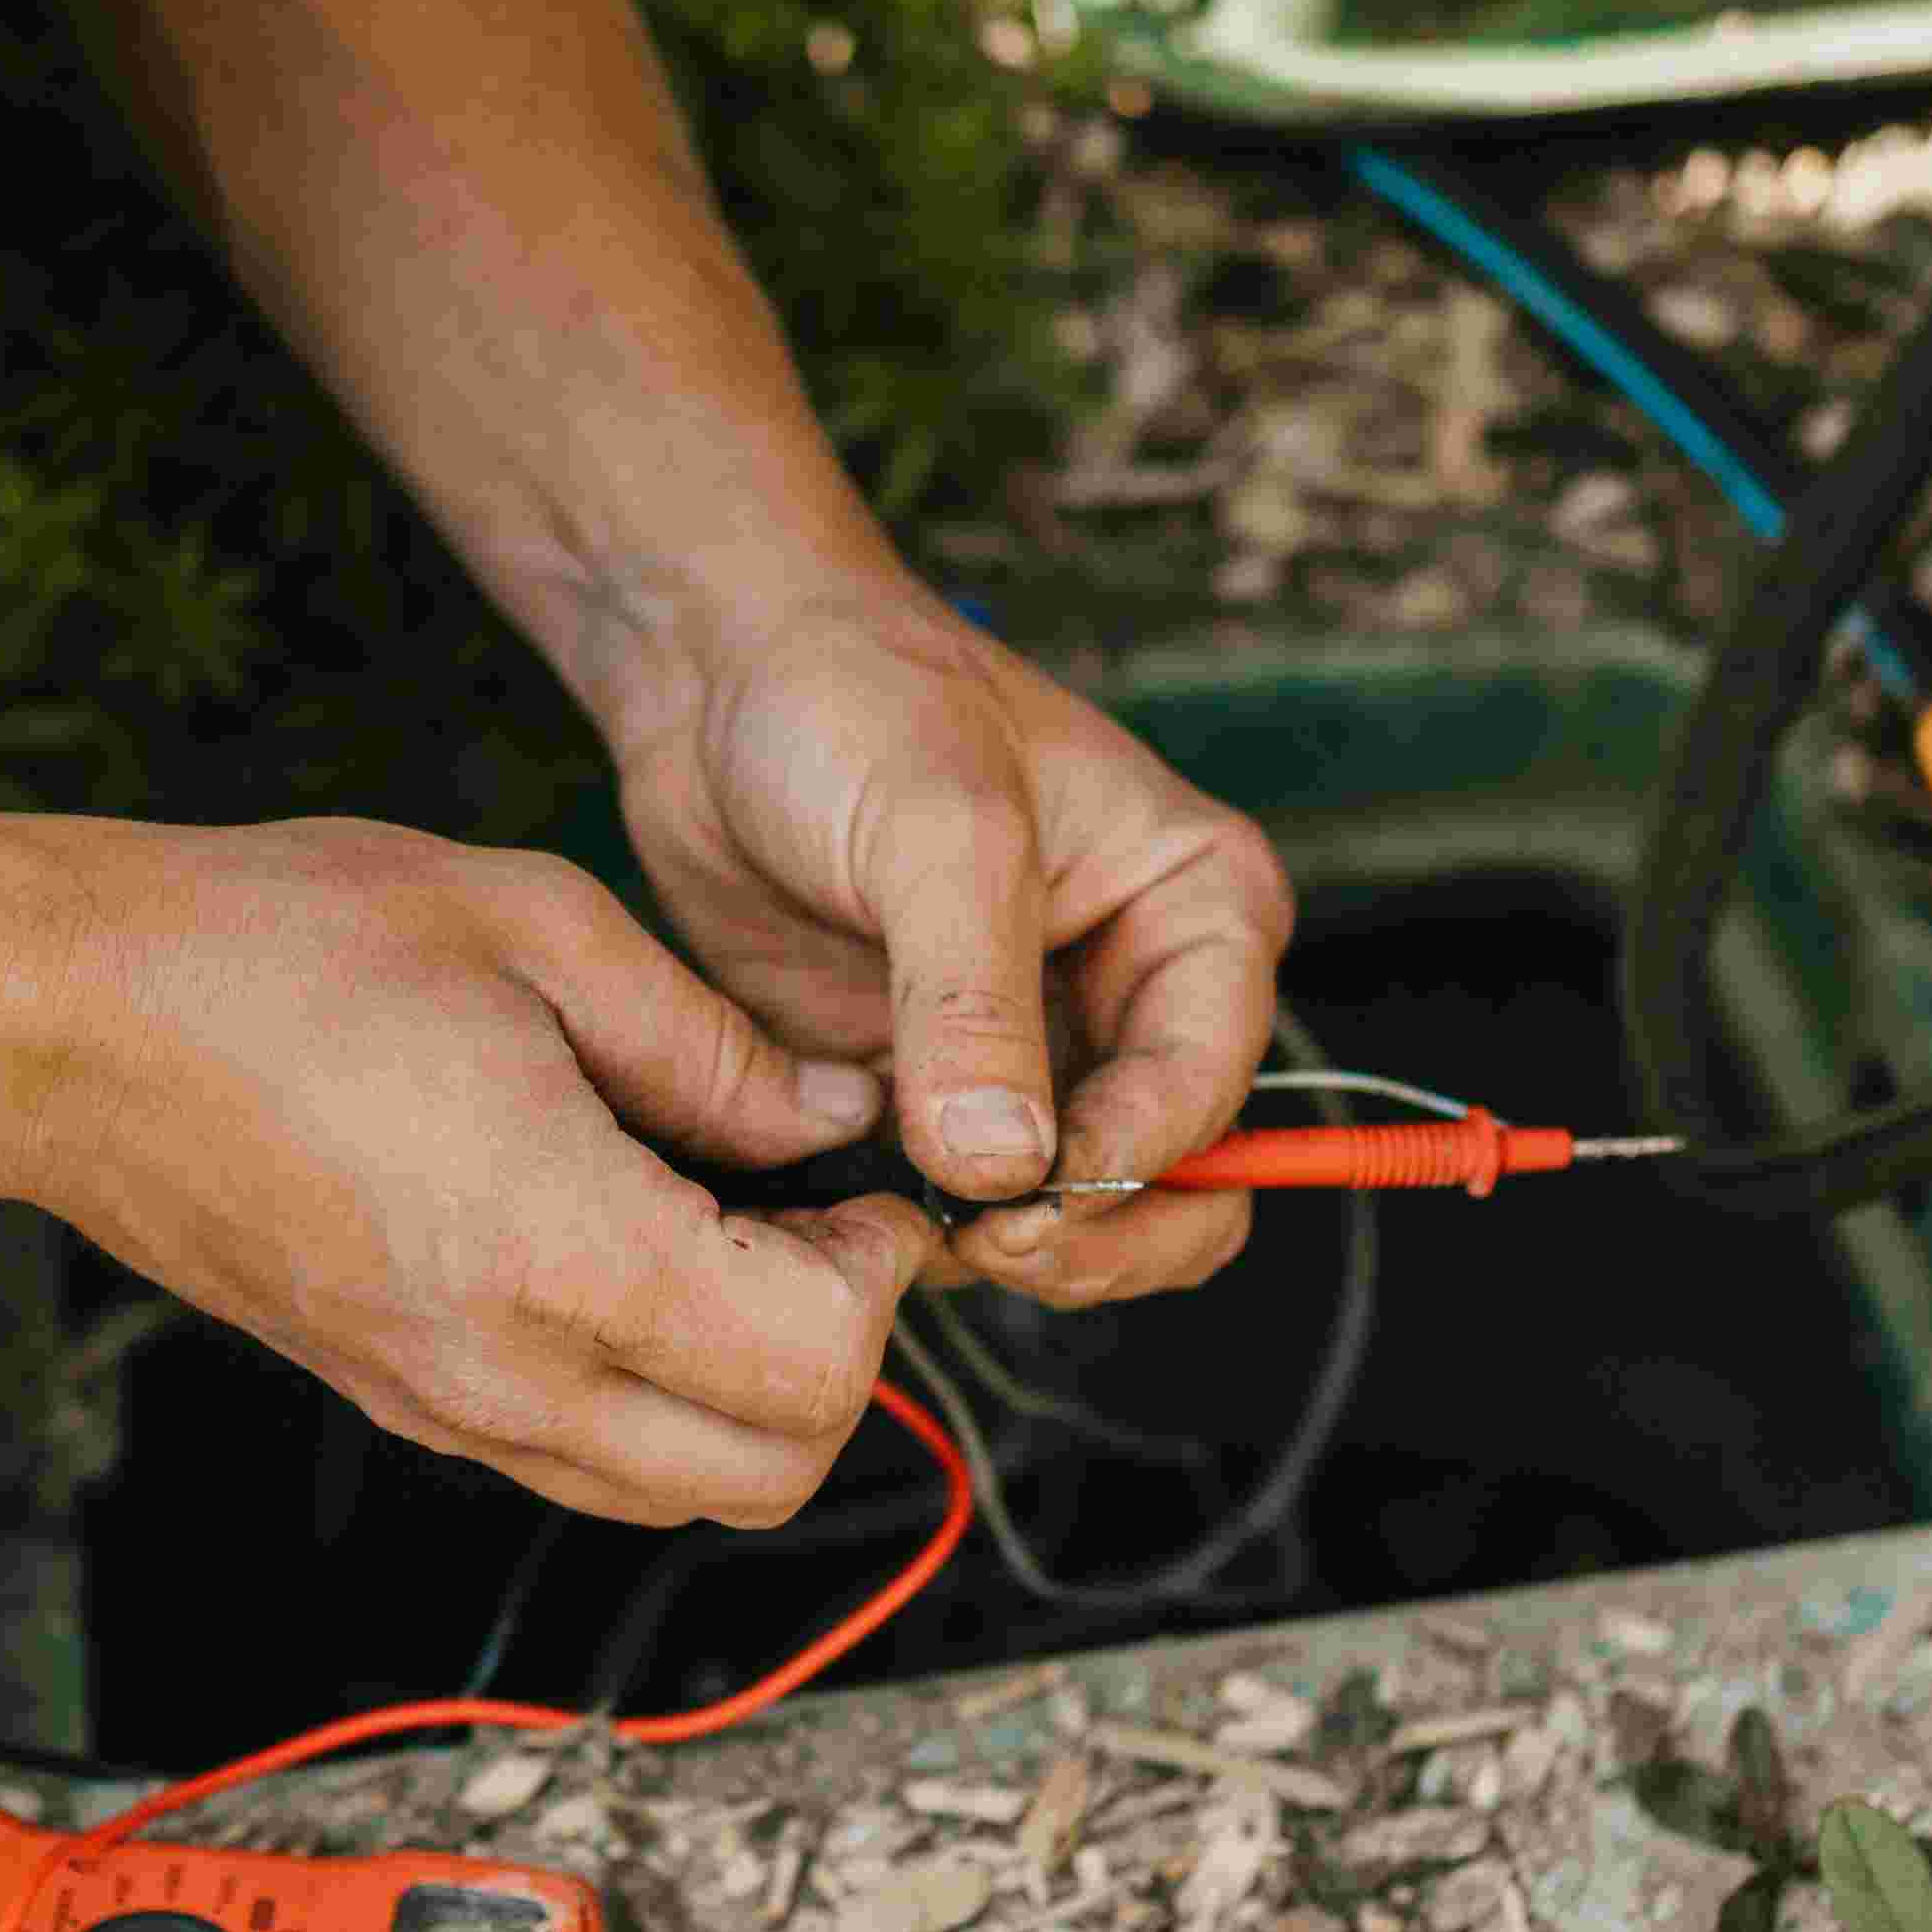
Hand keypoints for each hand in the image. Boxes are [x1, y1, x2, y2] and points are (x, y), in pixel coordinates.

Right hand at [0, 813, 938, 1524]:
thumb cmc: (277, 949)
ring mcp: (446, 1407)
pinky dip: (660, 1398)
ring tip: (739, 1239)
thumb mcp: (537, 930)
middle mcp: (507, 1372)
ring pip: (680, 1493)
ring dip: (753, 1393)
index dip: (881, 1276)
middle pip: (768, 1474)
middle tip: (825, 1224)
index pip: (814, 1366)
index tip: (866, 1183)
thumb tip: (831, 1117)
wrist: (66, 1025)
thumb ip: (710, 1044)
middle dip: (842, 1357)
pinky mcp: (404, 1402)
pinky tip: (641, 1259)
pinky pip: (585, 1461)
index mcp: (559, 1252)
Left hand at [611, 586, 1293, 1306]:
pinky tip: (851, 1204)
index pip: (1210, 1085)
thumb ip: (971, 1000)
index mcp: (1197, 910)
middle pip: (1179, 1185)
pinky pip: (964, 1207)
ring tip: (904, 1219)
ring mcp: (1042, 1055)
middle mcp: (1141, 995)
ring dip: (1004, 1247)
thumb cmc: (855, 701)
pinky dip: (921, 1229)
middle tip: (982, 1241)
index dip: (1130, 1164)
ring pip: (1078, 1219)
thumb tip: (1006, 1166)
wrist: (721, 685)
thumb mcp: (931, 829)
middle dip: (1091, 1235)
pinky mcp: (940, 1095)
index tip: (1026, 1196)